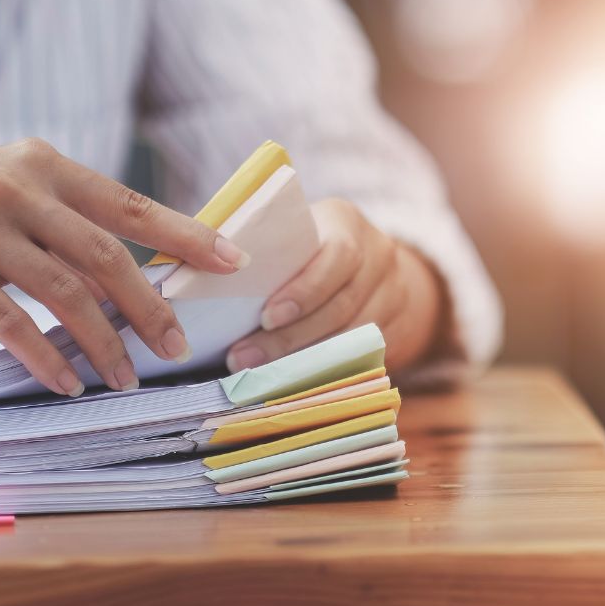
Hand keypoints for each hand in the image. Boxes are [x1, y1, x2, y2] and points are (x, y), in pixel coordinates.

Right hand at [0, 138, 246, 396]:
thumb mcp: (1, 185)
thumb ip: (59, 217)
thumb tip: (127, 267)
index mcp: (41, 164)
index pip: (128, 204)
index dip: (184, 235)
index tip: (230, 263)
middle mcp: (16, 188)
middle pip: (104, 256)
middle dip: (149, 307)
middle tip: (177, 347)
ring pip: (63, 293)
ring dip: (102, 343)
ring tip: (125, 379)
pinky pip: (10, 322)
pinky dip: (44, 356)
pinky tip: (66, 383)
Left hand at [226, 199, 441, 373]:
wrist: (371, 263)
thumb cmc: (310, 245)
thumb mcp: (295, 232)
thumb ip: (266, 246)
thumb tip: (206, 268)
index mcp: (347, 224)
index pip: (336, 257)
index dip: (303, 291)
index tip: (264, 317)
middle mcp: (379, 256)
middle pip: (339, 306)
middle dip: (289, 337)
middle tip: (243, 357)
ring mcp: (394, 294)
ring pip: (350, 337)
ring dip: (301, 360)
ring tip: (257, 373)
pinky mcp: (397, 328)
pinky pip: (360, 357)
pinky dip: (323, 370)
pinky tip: (289, 382)